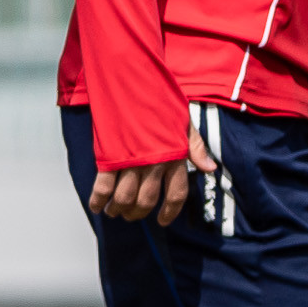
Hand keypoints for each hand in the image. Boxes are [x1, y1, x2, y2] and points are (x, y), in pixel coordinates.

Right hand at [88, 117, 221, 226]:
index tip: (162, 221)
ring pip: (124, 198)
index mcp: (175, 158)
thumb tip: (210, 168)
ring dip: (118, 209)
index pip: (176, 194)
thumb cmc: (160, 104)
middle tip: (131, 216)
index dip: (169, 211)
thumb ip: (196, 149)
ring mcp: (130, 161)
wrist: (133, 86)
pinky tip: (96, 207)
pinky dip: (98, 200)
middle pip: (147, 200)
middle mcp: (154, 163)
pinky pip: (103, 186)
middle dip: (138, 213)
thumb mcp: (185, 125)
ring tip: (114, 212)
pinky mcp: (109, 157)